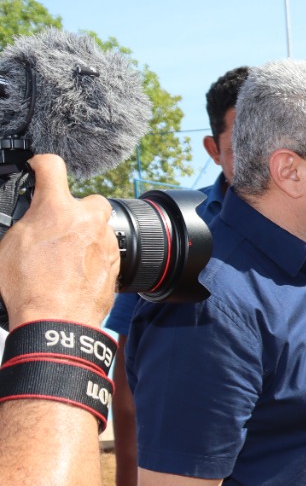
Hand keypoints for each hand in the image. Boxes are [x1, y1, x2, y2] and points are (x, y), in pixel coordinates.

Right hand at [0, 155, 118, 324]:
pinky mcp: (116, 262)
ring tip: (65, 253)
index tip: (39, 169)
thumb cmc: (30, 287)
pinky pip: (106, 248)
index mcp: (57, 209)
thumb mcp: (10, 244)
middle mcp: (88, 219)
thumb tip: (31, 215)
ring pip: (100, 226)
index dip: (42, 164)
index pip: (52, 166)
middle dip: (74, 209)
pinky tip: (77, 268)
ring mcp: (105, 241)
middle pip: (88, 200)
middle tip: (57, 227)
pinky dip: (93, 253)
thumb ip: (26, 221)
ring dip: (85, 234)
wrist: (58, 321)